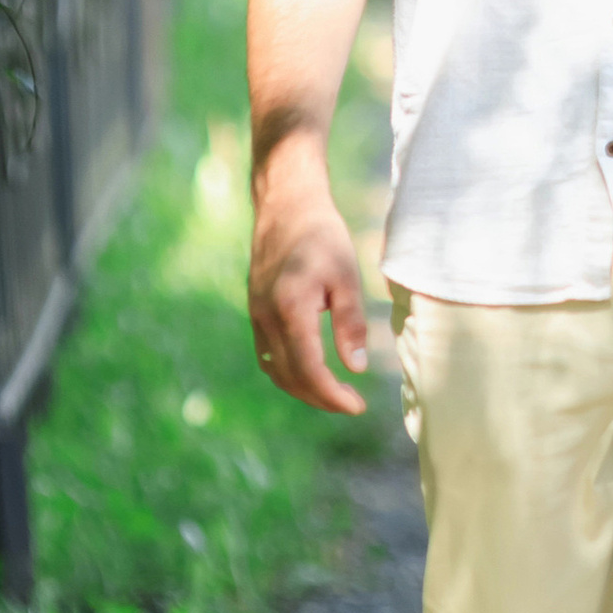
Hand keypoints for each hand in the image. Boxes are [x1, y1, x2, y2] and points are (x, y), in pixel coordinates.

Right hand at [248, 146, 371, 416]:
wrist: (286, 206)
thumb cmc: (323, 236)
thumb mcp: (347, 276)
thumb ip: (351, 324)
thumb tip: (356, 368)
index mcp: (290, 310)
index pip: (309, 369)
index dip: (332, 395)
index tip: (357, 407)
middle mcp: (266, 318)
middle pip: (290, 377)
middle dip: (320, 398)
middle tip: (351, 405)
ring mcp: (256, 316)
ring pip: (275, 370)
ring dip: (302, 389)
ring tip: (334, 394)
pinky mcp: (255, 311)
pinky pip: (267, 355)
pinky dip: (287, 372)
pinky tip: (309, 372)